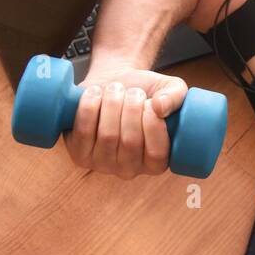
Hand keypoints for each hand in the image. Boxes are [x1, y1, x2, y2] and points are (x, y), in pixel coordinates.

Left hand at [64, 66, 188, 178]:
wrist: (113, 84)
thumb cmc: (146, 92)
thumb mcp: (170, 89)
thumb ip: (175, 96)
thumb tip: (160, 107)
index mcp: (157, 163)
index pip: (157, 153)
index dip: (154, 125)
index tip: (151, 102)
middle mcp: (130, 170)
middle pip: (130, 142)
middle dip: (132, 109)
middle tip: (134, 91)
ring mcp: (102, 165)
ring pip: (108, 135)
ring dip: (112, 104)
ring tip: (116, 88)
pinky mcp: (79, 154)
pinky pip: (84, 131)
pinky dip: (89, 107)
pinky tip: (96, 92)